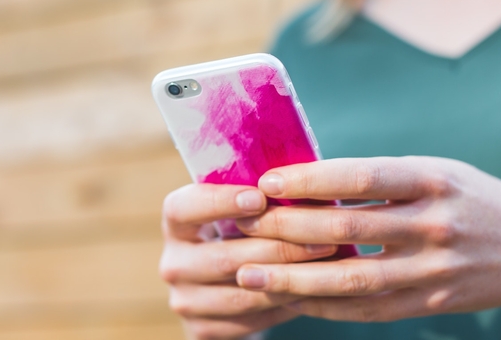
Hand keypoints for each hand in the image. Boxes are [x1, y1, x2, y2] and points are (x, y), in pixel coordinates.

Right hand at [159, 183, 339, 338]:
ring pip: (242, 293)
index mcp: (176, 222)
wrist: (227, 288)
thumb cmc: (243, 233)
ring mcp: (185, 300)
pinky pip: (250, 320)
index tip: (259, 196)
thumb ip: (258, 196)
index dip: (219, 202)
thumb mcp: (241, 211)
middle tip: (322, 239)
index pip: (184, 208)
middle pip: (223, 257)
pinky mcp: (201, 330)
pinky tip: (311, 292)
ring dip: (287, 280)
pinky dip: (283, 307)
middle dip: (278, 248)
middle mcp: (173, 262)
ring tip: (326, 269)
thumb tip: (301, 177)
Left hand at [232, 157, 500, 321]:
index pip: (362, 176)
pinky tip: (290, 299)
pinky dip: (326, 305)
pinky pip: (369, 309)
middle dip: (287, 227)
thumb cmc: (473, 199)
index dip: (310, 180)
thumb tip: (305, 180)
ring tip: (248, 274)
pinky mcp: (432, 302)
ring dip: (294, 278)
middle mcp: (436, 224)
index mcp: (434, 179)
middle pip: (348, 228)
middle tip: (242, 223)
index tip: (266, 181)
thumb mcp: (437, 171)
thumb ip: (381, 176)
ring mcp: (436, 269)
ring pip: (352, 278)